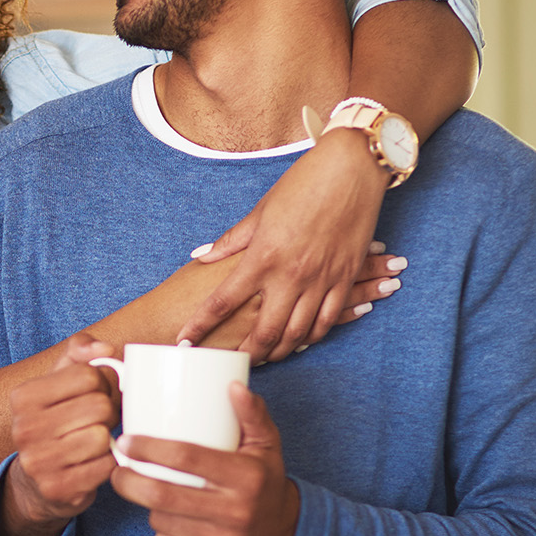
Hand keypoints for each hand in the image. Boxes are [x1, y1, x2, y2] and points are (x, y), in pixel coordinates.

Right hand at [0, 333, 120, 535]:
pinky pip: (105, 467)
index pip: (88, 375)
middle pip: (99, 406)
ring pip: (102, 437)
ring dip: (107, 440)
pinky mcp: (56, 489)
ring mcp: (38, 462)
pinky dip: (108, 464)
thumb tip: (106, 349)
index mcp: (23, 396)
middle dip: (108, 412)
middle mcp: (24, 428)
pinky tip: (94, 463)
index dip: (102, 384)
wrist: (35, 480)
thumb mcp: (59, 380)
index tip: (94, 394)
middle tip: (99, 421)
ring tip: (94, 441)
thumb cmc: (55, 421)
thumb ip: (80, 351)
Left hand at [110, 383, 298, 535]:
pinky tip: (165, 517)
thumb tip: (232, 384)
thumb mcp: (267, 444)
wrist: (285, 533)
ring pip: (161, 521)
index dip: (150, 448)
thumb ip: (252, 413)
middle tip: (117, 468)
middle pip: (163, 496)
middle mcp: (236, 512)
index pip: (187, 458)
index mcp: (246, 477)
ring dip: (146, 505)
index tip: (126, 441)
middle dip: (129, 481)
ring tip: (146, 490)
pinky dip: (160, 529)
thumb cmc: (265, 480)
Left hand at [179, 130, 394, 361]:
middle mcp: (290, 275)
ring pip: (298, 333)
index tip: (184, 342)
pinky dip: (314, 337)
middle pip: (264, 331)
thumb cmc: (302, 185)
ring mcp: (320, 280)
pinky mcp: (345, 278)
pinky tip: (302, 342)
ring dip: (280, 351)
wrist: (351, 170)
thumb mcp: (261, 211)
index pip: (222, 301)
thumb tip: (202, 256)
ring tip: (265, 359)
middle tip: (231, 365)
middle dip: (245, 354)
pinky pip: (329, 320)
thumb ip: (232, 241)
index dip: (201, 325)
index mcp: (262, 256)